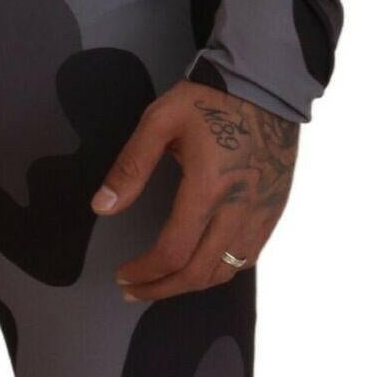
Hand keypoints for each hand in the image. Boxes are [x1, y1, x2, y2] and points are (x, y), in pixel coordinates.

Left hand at [90, 80, 298, 300]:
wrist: (266, 86)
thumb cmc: (210, 101)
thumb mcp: (160, 122)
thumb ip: (130, 167)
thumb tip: (102, 207)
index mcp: (208, 189)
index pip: (173, 252)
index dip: (144, 273)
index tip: (123, 274)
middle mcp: (239, 209)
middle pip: (199, 273)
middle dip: (162, 289)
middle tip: (134, 290)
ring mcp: (262, 213)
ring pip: (227, 271)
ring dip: (191, 285)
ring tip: (163, 284)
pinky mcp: (274, 211)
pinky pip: (249, 257)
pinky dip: (221, 270)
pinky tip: (200, 265)